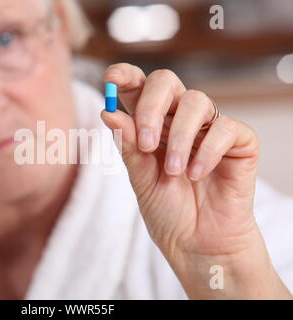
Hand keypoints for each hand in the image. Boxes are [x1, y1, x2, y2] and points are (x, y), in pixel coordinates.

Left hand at [101, 63, 290, 298]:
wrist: (197, 244)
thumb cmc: (167, 210)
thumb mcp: (140, 178)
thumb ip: (128, 145)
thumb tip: (108, 111)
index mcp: (150, 125)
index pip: (139, 88)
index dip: (125, 76)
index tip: (112, 79)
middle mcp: (177, 120)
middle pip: (166, 82)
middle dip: (151, 106)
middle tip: (145, 143)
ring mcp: (208, 129)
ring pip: (196, 101)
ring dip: (179, 136)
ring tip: (173, 171)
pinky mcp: (238, 143)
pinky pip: (225, 128)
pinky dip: (207, 150)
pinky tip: (196, 173)